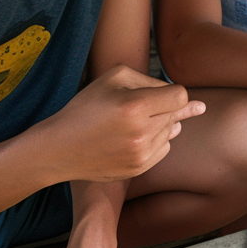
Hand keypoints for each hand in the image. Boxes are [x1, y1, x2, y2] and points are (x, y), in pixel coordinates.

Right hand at [38, 66, 205, 183]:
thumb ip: (150, 80)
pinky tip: (137, 136)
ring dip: (161, 123)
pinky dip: (156, 140)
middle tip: (147, 107)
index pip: (180, 96)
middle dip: (165, 106)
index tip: (163, 93)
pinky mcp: (139, 169)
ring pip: (172, 132)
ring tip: (137, 120)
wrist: (60, 148)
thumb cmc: (86, 107)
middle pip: (176, 114)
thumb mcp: (114, 78)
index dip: (173, 92)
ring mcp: (141, 154)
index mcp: (136, 107)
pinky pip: (164, 149)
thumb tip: (186, 98)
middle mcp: (142, 133)